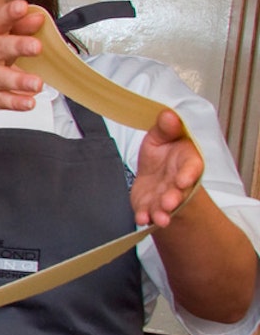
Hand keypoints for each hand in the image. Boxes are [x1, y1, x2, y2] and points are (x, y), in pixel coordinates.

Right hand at [0, 0, 45, 118]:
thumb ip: (19, 28)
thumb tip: (38, 18)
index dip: (8, 14)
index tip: (22, 7)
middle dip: (18, 46)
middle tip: (37, 46)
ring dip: (19, 80)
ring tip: (37, 83)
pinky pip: (0, 100)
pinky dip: (15, 102)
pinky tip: (29, 102)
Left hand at [132, 107, 202, 227]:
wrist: (155, 171)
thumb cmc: (163, 152)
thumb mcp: (162, 135)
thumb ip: (166, 128)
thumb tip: (168, 114)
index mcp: (187, 161)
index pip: (192, 168)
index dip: (188, 175)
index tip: (182, 181)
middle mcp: (178, 182)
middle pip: (180, 192)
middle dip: (174, 198)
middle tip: (168, 204)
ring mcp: (165, 195)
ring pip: (165, 206)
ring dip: (162, 212)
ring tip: (158, 217)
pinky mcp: (150, 205)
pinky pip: (148, 213)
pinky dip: (145, 217)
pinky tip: (141, 220)